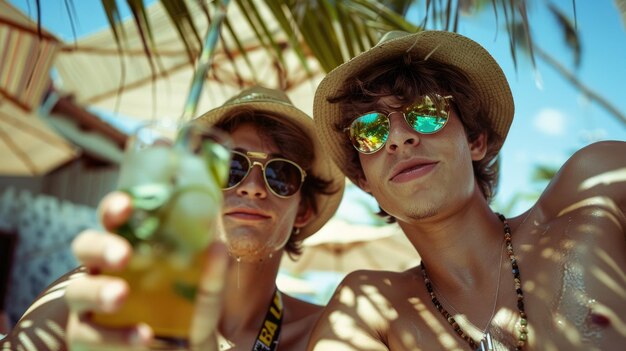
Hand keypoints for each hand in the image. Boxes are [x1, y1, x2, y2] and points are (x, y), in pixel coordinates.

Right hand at [65, 192, 227, 349]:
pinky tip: (142, 335)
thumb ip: (211, 275)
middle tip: (123, 255)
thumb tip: (217, 247)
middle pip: (85, 246)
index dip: (114, 208)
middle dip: (101, 246)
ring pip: (77, 292)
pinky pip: (88, 337)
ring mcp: (88, 304)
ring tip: (120, 295)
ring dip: (98, 291)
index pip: (114, 220)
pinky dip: (115, 337)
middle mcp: (101, 270)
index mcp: (129, 247)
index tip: (127, 206)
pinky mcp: (85, 338)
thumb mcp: (205, 295)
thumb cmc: (188, 315)